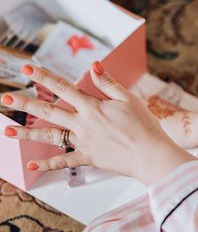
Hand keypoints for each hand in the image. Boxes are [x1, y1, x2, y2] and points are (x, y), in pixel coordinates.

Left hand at [2, 62, 196, 185]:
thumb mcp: (128, 98)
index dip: (45, 77)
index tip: (28, 69)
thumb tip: (93, 65)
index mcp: (92, 107)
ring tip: (8, 132)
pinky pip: (64, 162)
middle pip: (48, 112)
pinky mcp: (88, 158)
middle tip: (5, 99)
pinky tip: (31, 166)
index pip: (64, 88)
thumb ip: (108, 82)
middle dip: (25, 105)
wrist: (149, 154)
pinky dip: (47, 165)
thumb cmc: (144, 125)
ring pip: (50, 137)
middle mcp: (83, 124)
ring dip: (27, 135)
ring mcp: (83, 143)